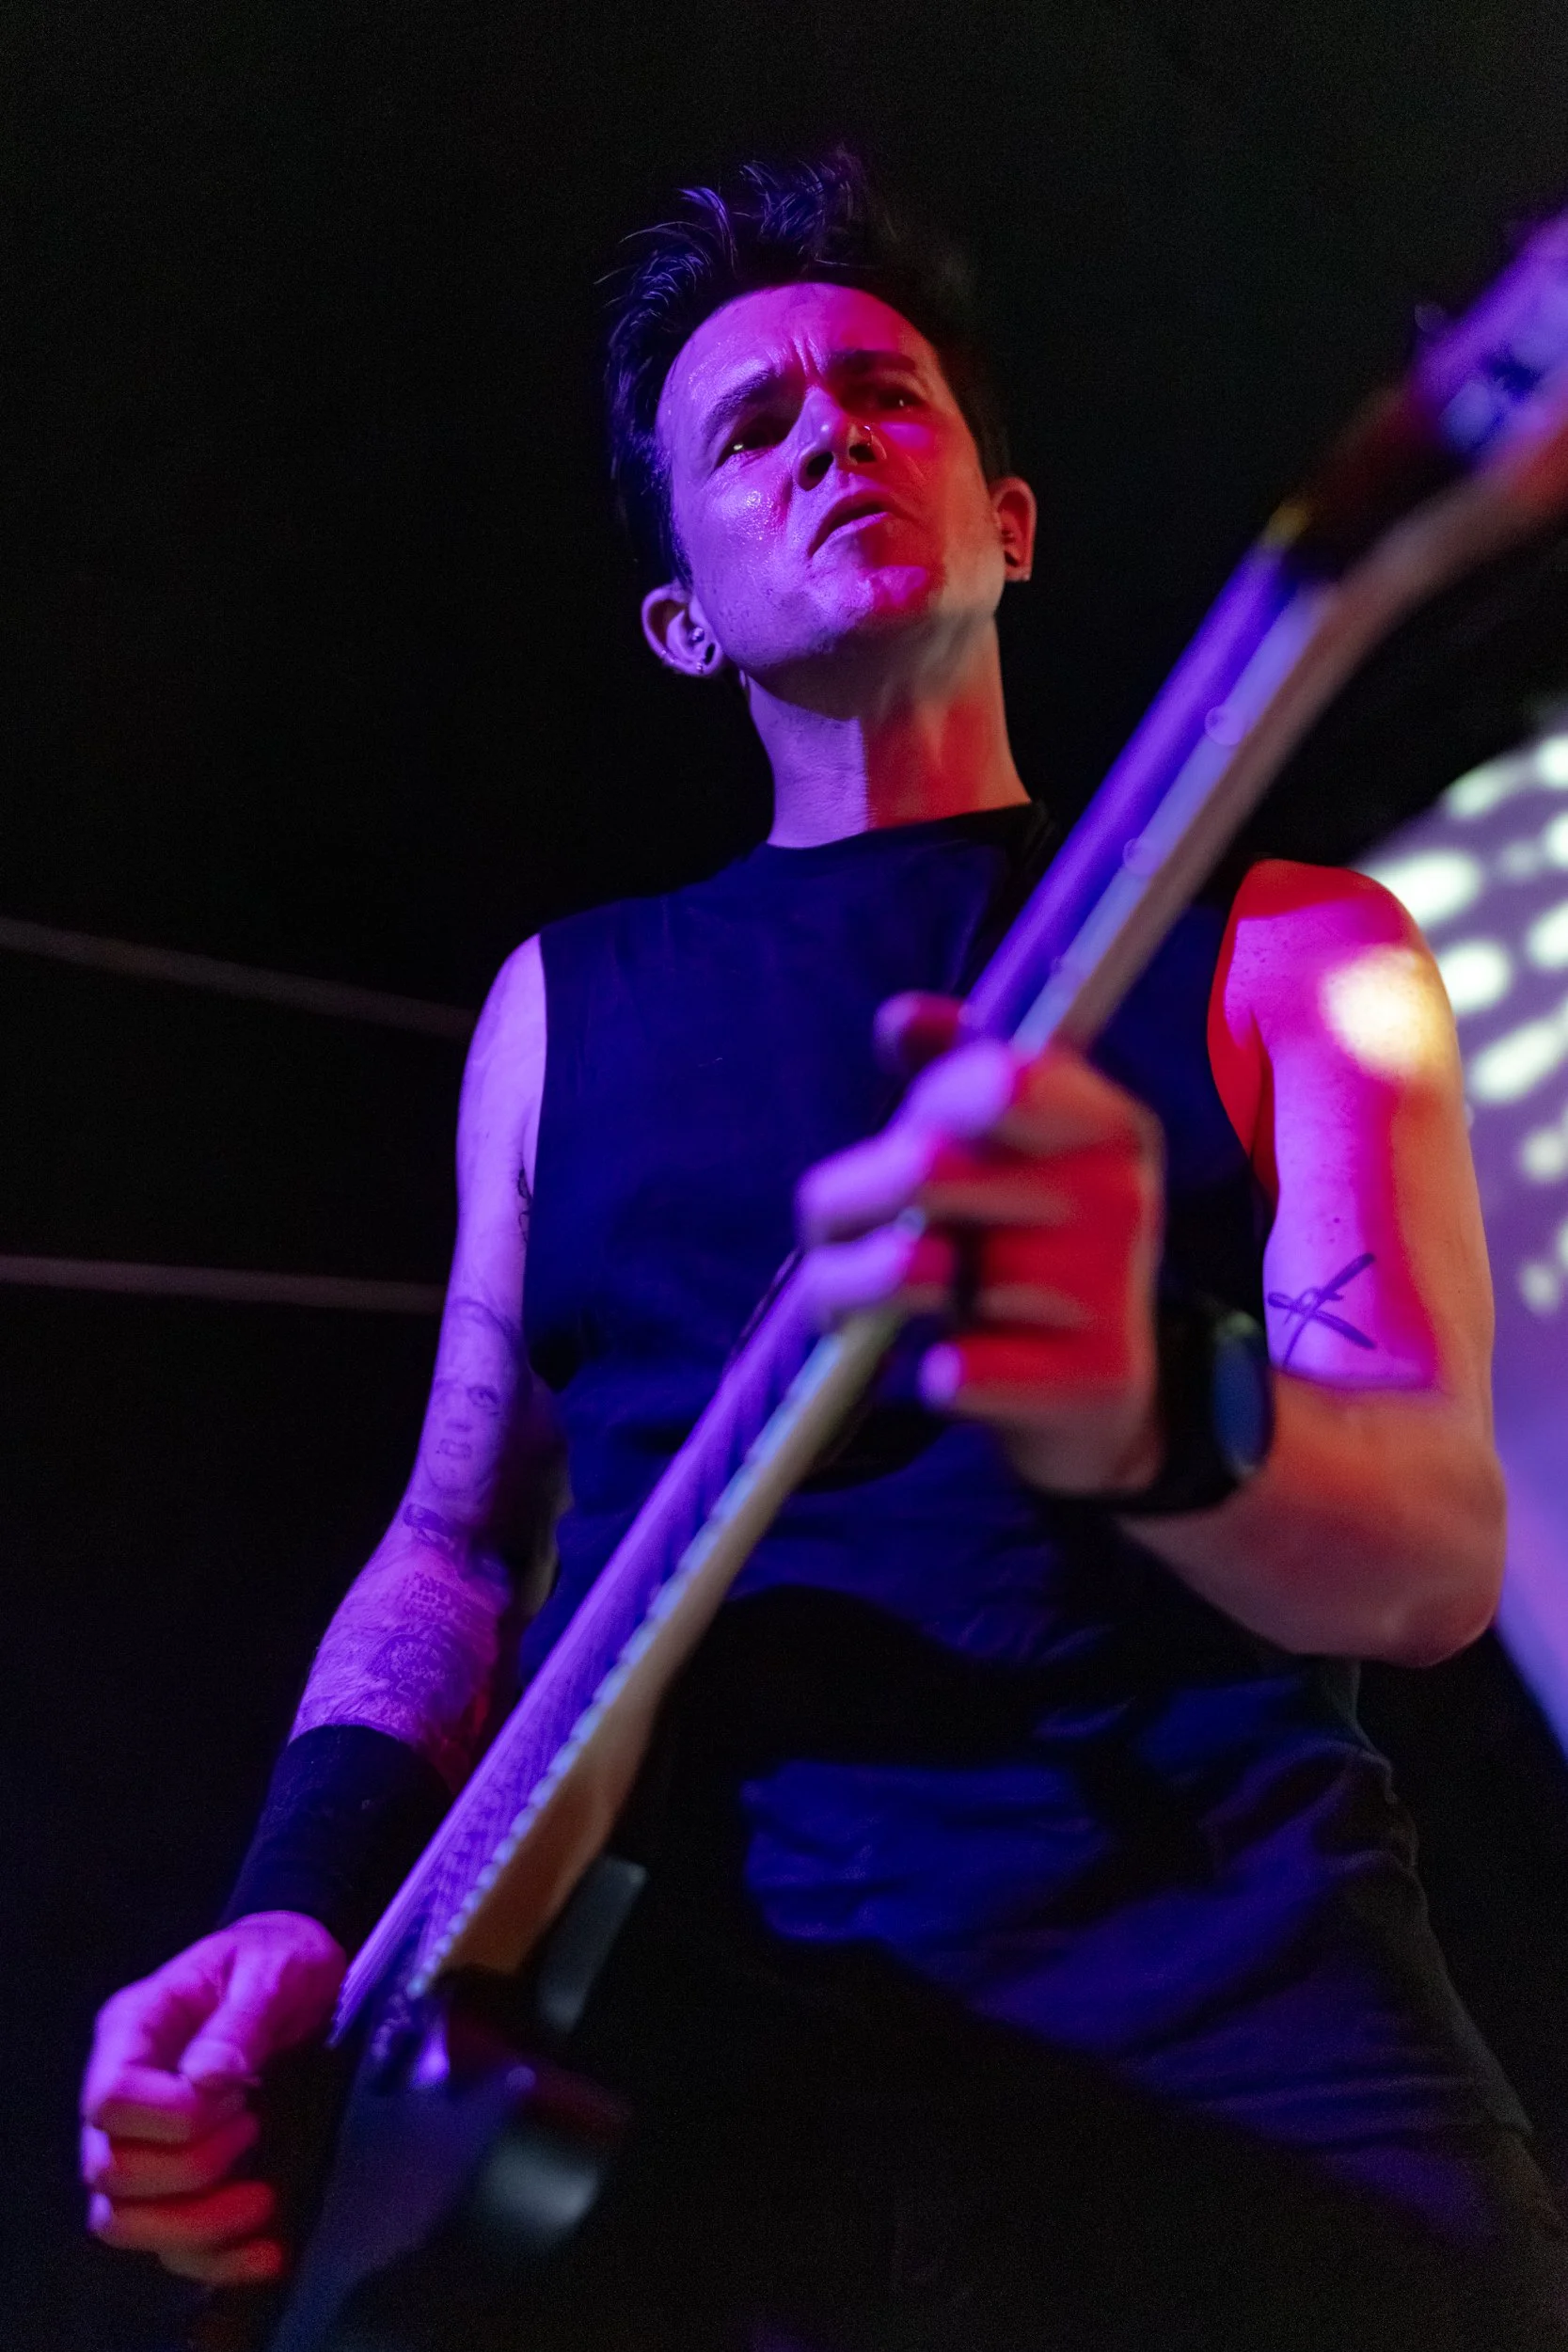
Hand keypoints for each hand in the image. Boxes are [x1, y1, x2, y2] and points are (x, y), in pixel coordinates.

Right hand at [81, 1911, 344, 2284]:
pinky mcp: (178, 2184)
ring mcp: (144, 2145)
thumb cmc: (280, 1958)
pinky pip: (168, 2246)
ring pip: (125, 2221)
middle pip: (111, 2173)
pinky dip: (214, 2259)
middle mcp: (124, 2096)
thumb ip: (241, 2020)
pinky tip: (268, 2252)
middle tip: (252, 2129)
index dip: (170, 2118)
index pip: (110, 2100)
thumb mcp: (274, 1969)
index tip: (239, 2099)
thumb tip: (209, 2080)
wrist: (304, 1974)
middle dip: (190, 2170)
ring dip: (196, 2227)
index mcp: (134, 2030)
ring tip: (263, 2199)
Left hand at [798, 999, 1164, 1494]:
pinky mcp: (1093, 1383)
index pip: (993, 1078)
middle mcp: (1120, 1195)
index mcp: (1104, 1123)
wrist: (1094, 1399)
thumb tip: (901, 1019)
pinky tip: (953, 1368)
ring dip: (887, 1297)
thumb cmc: (1025, 1251)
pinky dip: (939, 1373)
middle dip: (869, 1202)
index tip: (919, 1133)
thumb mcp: (999, 1154)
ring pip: (932, 1272)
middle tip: (884, 1228)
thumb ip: (954, 1071)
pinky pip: (959, 1369)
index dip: (929, 1105)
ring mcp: (1112, 1290)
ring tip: (925, 1299)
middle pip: (926, 1169)